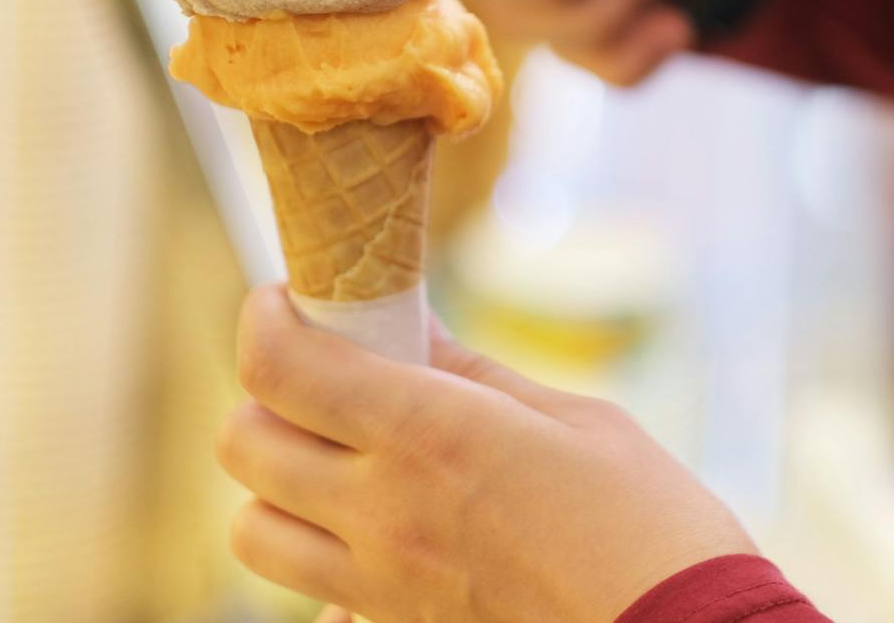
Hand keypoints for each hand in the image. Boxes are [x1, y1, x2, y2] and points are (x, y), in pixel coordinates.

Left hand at [218, 286, 756, 622]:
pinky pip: (314, 601)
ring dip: (274, 485)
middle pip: (242, 443)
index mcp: (425, 433)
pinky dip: (322, 567)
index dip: (264, 318)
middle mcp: (382, 512)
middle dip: (264, 395)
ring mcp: (381, 586)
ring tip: (334, 460)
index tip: (287, 300)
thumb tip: (411, 328)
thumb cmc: (650, 523)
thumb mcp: (572, 419)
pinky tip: (381, 541)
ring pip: (252, 531)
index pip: (278, 367)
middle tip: (317, 376)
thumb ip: (472, 374)